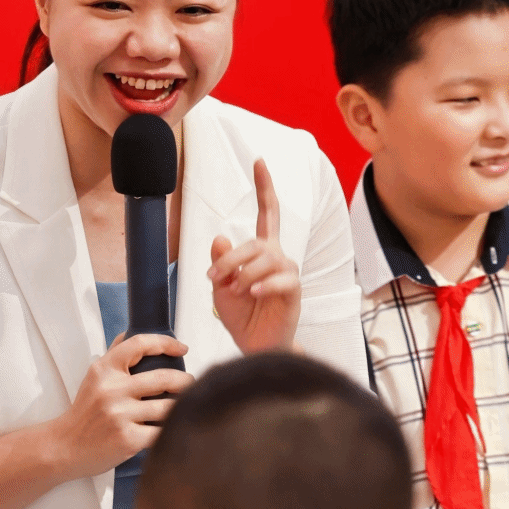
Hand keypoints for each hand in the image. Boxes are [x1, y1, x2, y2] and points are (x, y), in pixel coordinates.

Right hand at [54, 333, 191, 478]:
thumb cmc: (83, 414)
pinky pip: (162, 432)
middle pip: (163, 377)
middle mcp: (112, 390)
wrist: (65, 447)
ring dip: (181, 407)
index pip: (139, 344)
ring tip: (185, 407)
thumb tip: (130, 334)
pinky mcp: (128, 439)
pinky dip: (172, 430)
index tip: (181, 348)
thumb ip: (113, 356)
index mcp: (104, 370)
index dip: (166, 343)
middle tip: (191, 384)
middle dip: (185, 381)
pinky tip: (174, 429)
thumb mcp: (93, 379)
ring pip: (168, 407)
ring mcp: (120, 415)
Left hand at [209, 159, 301, 354]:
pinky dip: (263, 285)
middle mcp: (278, 257)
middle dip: (231, 258)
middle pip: (257, 242)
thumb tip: (220, 238)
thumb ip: (221, 263)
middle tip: (214, 278)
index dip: (264, 187)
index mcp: (262, 252)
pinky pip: (281, 279)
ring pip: (265, 259)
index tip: (259, 161)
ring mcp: (288, 274)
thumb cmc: (241, 316)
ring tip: (234, 291)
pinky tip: (253, 293)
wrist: (255, 347)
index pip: (268, 213)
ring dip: (243, 274)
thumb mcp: (220, 287)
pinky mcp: (294, 292)